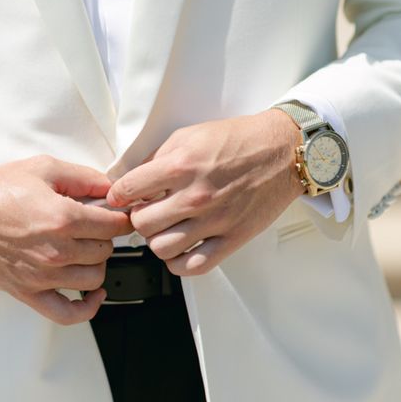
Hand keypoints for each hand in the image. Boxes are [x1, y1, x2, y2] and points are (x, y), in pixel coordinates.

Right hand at [0, 157, 131, 324]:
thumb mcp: (43, 168)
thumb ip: (83, 177)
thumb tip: (111, 188)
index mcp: (61, 218)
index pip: (113, 225)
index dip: (120, 217)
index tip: (118, 214)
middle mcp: (55, 251)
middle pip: (105, 250)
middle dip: (105, 236)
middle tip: (95, 225)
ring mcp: (41, 276)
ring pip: (94, 278)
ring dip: (96, 263)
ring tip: (86, 248)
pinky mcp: (27, 292)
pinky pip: (67, 313)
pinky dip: (87, 308)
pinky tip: (94, 293)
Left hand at [106, 111, 303, 276]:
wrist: (283, 150)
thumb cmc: (238, 141)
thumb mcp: (190, 135)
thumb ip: (158, 158)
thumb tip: (131, 179)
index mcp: (182, 165)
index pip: (128, 190)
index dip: (117, 196)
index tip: (119, 198)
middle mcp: (196, 195)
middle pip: (142, 224)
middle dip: (139, 218)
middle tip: (146, 212)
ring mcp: (215, 220)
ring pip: (162, 248)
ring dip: (157, 241)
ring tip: (165, 230)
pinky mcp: (232, 238)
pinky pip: (193, 266)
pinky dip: (179, 263)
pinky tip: (181, 249)